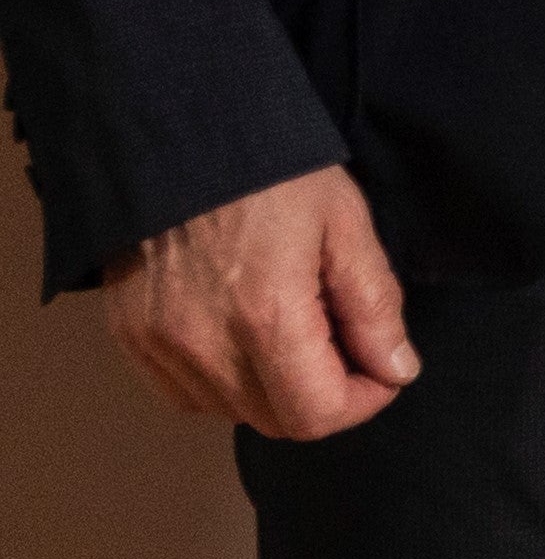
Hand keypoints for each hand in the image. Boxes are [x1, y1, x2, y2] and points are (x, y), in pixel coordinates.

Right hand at [104, 167, 416, 440]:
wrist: (180, 137)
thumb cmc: (271, 172)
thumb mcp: (345, 223)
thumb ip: (374, 305)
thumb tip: (397, 368)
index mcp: (265, 317)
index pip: (316, 415)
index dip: (363, 400)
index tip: (383, 369)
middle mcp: (204, 346)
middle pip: (276, 421)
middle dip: (324, 395)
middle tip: (346, 341)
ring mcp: (160, 348)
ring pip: (232, 412)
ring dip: (275, 389)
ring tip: (297, 324)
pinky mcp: (132, 341)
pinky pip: (186, 393)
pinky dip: (225, 381)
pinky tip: (246, 331)